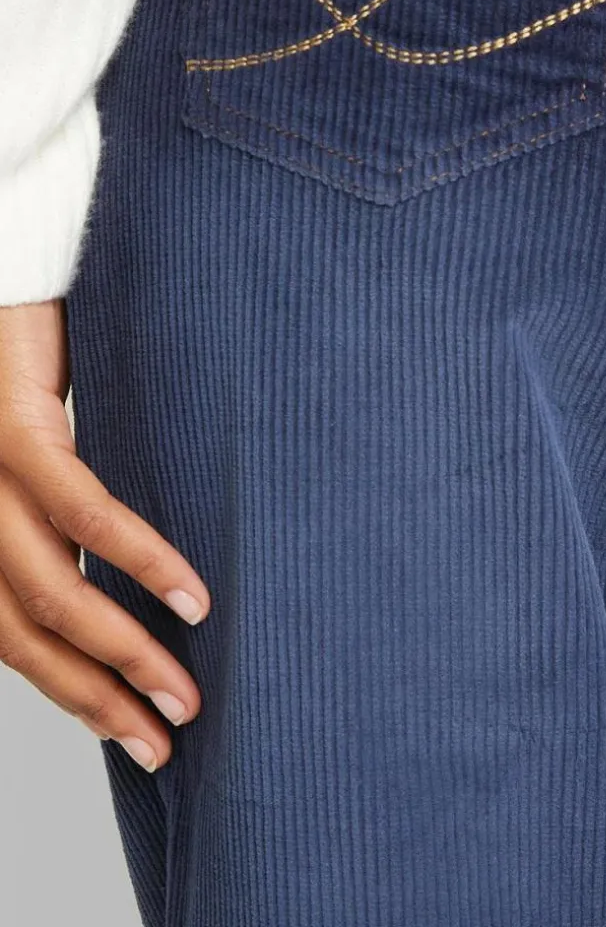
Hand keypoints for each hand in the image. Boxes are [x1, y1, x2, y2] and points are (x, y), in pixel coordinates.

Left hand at [0, 298, 208, 771]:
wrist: (12, 265)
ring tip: (184, 690)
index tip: (133, 734)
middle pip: (26, 635)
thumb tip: (125, 583)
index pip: (13, 638)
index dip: (73, 695)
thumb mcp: (43, 453)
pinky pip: (85, 511)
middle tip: (164, 739)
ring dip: (124, 652)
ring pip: (50, 592)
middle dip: (99, 698)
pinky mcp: (13, 430)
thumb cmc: (32, 356)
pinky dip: (141, 559)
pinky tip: (189, 593)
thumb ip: (62, 516)